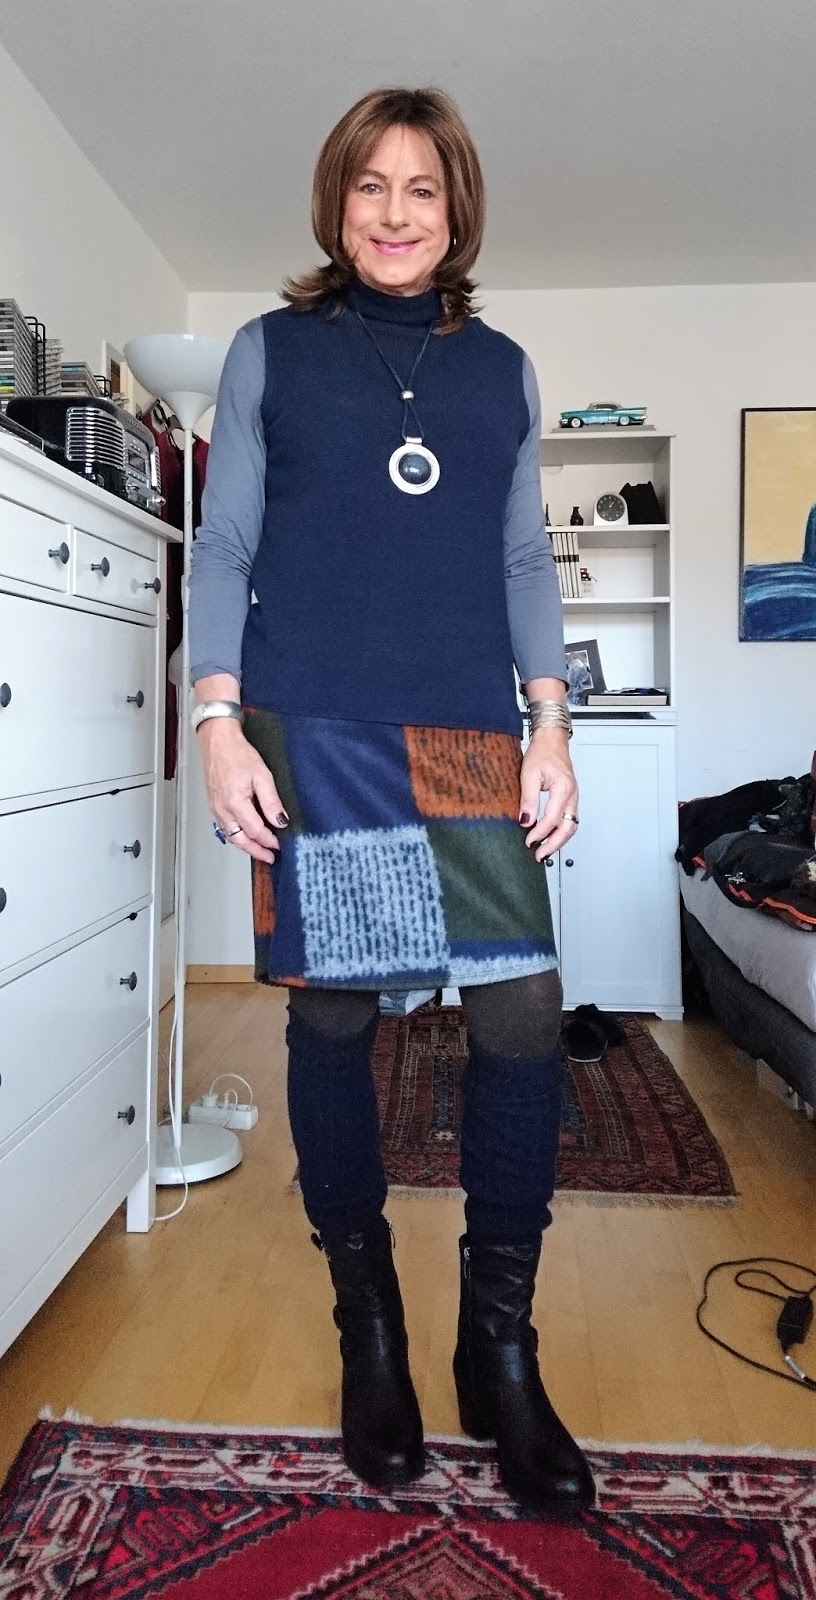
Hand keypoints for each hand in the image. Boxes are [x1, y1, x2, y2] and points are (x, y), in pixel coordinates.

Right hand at [197, 718, 286, 863]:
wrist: (218, 741)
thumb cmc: (237, 753)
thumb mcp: (262, 775)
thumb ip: (271, 801)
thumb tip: (280, 821)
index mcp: (235, 802)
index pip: (255, 831)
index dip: (268, 841)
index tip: (279, 845)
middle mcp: (222, 809)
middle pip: (240, 840)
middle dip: (256, 851)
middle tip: (269, 857)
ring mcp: (215, 808)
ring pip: (230, 836)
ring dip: (245, 846)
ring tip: (259, 850)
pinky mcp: (213, 804)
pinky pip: (224, 827)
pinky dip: (236, 836)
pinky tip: (245, 835)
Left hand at [518, 728, 578, 861]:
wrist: (552, 741)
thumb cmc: (542, 753)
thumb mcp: (529, 774)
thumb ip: (528, 800)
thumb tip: (525, 821)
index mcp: (564, 788)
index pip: (553, 818)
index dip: (540, 832)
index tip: (529, 841)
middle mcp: (572, 795)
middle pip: (568, 827)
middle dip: (554, 844)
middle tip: (540, 855)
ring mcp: (573, 797)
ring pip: (571, 826)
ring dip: (558, 841)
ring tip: (544, 851)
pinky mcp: (570, 799)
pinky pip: (569, 820)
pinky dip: (560, 832)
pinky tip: (549, 837)